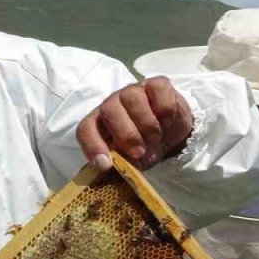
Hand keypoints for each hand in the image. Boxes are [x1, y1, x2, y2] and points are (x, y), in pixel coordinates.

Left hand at [77, 76, 193, 170]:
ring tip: (155, 138)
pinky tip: (166, 121)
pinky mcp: (156, 84)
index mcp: (101, 124)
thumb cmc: (146, 148)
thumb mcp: (134, 162)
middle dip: (125, 134)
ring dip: (146, 123)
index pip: (86, 128)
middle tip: (139, 151)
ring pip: (132, 97)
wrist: (173, 135)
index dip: (92, 145)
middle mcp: (113, 104)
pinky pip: (157, 90)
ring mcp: (134, 91)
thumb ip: (122, 165)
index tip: (105, 164)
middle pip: (109, 110)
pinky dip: (164, 110)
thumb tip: (114, 174)